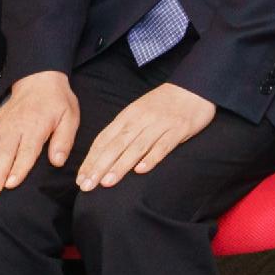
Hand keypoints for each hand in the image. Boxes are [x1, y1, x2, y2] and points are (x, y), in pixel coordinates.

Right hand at [0, 71, 82, 194]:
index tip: (11, 184)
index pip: (26, 151)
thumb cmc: (56, 103)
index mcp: (35, 127)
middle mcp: (14, 128)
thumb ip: (64, 140)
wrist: (38, 81)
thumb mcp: (69, 118)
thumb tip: (58, 161)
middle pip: (3, 153)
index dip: (18, 168)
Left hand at [75, 81, 218, 188]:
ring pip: (136, 147)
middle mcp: (141, 120)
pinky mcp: (178, 129)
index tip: (81, 178)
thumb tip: (103, 154)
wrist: (194, 88)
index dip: (91, 160)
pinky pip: (163, 145)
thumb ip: (123, 130)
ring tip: (107, 182)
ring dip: (120, 165)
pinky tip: (141, 171)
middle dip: (99, 166)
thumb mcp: (138, 111)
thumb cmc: (163, 104)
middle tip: (87, 185)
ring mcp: (160, 124)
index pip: (104, 140)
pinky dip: (151, 157)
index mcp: (127, 116)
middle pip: (116, 145)